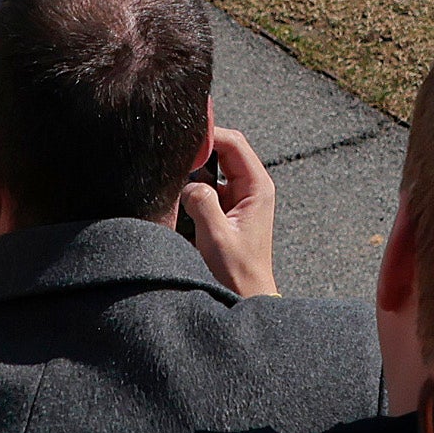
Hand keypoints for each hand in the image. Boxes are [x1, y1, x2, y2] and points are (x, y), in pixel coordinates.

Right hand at [178, 124, 281, 298]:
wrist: (246, 297)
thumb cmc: (238, 273)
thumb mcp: (216, 236)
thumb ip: (201, 202)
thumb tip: (188, 184)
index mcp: (257, 187)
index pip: (234, 143)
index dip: (210, 135)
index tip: (185, 139)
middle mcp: (252, 187)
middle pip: (224, 150)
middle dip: (200, 153)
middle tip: (176, 160)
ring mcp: (240, 197)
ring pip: (214, 168)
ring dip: (195, 173)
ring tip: (177, 182)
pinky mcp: (228, 209)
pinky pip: (209, 187)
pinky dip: (195, 189)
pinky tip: (182, 199)